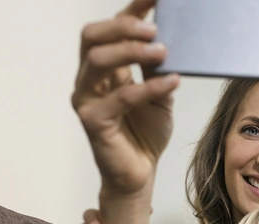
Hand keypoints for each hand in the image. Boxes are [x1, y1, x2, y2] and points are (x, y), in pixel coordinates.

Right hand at [71, 0, 180, 196]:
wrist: (140, 173)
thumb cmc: (146, 133)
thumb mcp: (160, 96)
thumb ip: (158, 71)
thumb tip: (169, 44)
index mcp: (105, 68)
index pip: (110, 29)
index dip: (131, 10)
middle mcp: (89, 79)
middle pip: (92, 36)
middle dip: (123, 26)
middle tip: (154, 30)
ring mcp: (86, 98)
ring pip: (98, 60)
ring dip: (132, 51)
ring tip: (163, 52)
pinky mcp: (93, 120)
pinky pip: (119, 96)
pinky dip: (148, 87)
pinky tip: (172, 82)